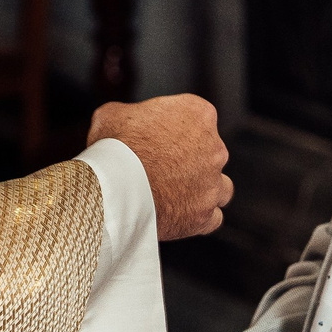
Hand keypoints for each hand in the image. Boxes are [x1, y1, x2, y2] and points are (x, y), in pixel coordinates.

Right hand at [88, 95, 232, 238]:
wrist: (116, 187)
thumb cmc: (115, 147)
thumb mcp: (111, 115)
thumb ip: (126, 114)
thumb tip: (120, 121)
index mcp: (197, 113)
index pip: (196, 118)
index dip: (174, 129)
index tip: (158, 139)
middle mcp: (215, 146)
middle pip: (210, 152)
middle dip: (190, 159)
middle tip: (162, 168)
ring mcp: (213, 182)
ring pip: (220, 186)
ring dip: (204, 189)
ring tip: (177, 194)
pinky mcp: (206, 214)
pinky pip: (213, 218)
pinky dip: (200, 217)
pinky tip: (180, 215)